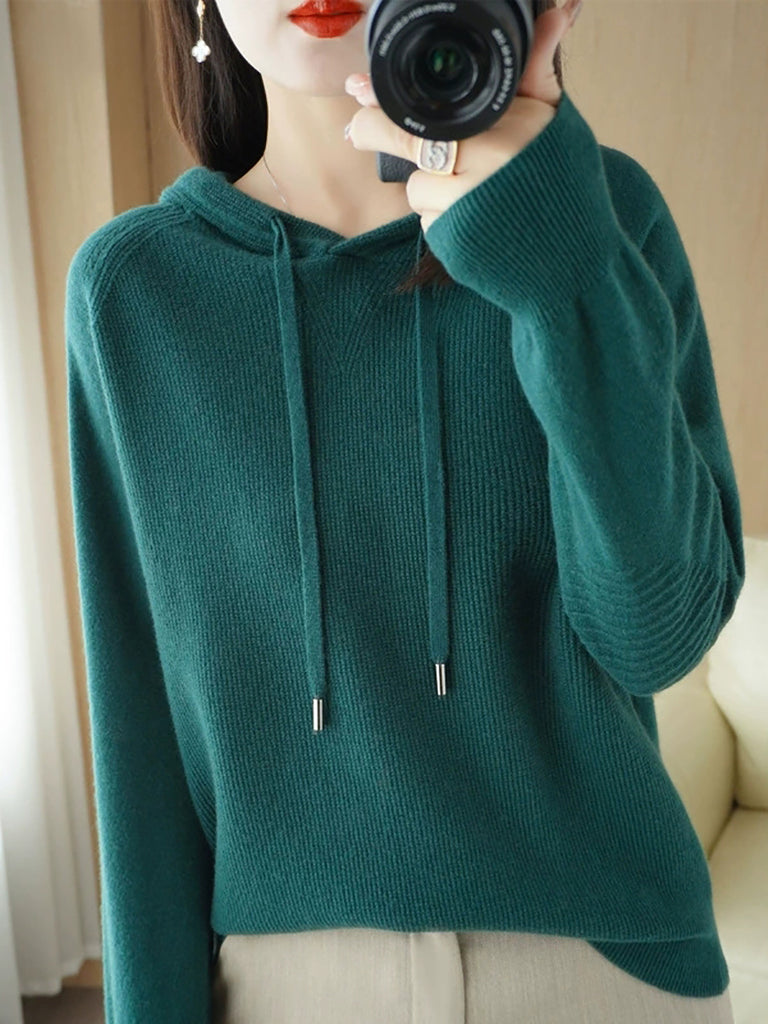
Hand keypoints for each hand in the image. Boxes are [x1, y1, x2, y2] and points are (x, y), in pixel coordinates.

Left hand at [344, 0, 582, 233]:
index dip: (379, 107)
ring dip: (432, 186)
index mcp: (494, 135)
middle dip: (379, 136)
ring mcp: (461, 216)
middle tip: (359, 129)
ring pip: (416, 191)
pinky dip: (443, 216)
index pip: (417, 118)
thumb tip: (556, 12)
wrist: (575, 250)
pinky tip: (473, 214)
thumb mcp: (552, 117)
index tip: (357, 91)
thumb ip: (536, 68)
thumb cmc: (564, 179)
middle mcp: (474, 175)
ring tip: (470, 184)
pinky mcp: (453, 248)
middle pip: (405, 151)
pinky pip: (429, 225)